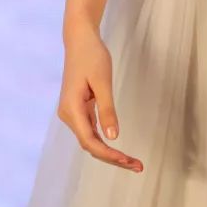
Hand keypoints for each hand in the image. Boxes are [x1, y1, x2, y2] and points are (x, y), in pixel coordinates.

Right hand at [57, 24, 143, 172]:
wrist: (80, 39)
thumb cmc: (92, 56)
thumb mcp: (103, 82)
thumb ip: (107, 110)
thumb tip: (113, 138)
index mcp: (71, 109)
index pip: (89, 140)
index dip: (109, 154)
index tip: (128, 161)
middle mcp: (68, 115)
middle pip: (90, 145)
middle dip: (113, 158)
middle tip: (138, 167)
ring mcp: (72, 113)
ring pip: (91, 140)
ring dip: (110, 152)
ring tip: (133, 162)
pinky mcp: (79, 109)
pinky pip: (92, 131)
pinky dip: (106, 141)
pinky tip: (120, 150)